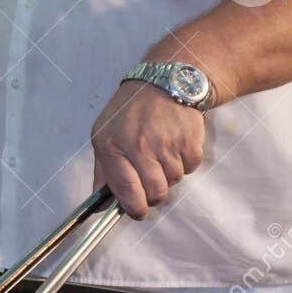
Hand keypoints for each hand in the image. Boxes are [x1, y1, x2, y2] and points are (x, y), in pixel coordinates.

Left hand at [91, 82, 204, 219]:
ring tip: (163, 150)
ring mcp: (166, 144)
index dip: (134, 208)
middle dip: (155, 193)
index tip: (138, 211)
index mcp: (113, 146)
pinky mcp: (189, 141)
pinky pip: (190, 168)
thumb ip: (103, 170)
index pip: (126, 191)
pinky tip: (176, 143)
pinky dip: (186, 161)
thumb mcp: (105, 134)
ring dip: (170, 173)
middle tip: (153, 179)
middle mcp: (139, 146)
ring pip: (174, 181)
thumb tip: (100, 204)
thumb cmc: (131, 110)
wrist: (165, 81)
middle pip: (155, 193)